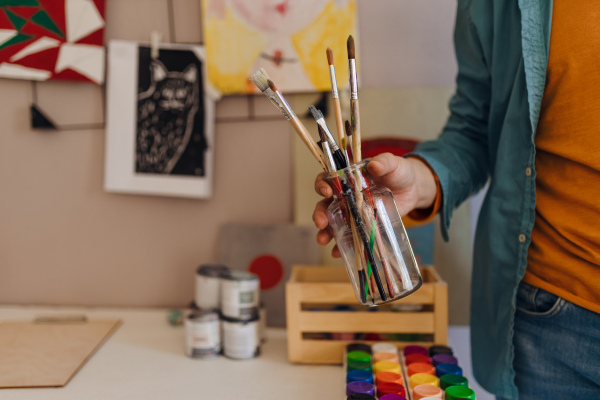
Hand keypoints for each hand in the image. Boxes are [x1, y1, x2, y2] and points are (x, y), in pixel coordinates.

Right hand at [312, 153, 436, 257]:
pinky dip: (341, 245)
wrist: (413, 189)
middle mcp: (345, 196)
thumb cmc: (399, 172)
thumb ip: (384, 162)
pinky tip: (338, 252)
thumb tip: (373, 165)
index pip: (328, 179)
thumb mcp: (393, 164)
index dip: (322, 185)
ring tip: (323, 240)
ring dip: (325, 232)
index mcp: (348, 178)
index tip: (327, 192)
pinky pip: (349, 236)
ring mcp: (353, 212)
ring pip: (333, 223)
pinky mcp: (362, 225)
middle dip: (319, 214)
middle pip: (325, 204)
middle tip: (320, 223)